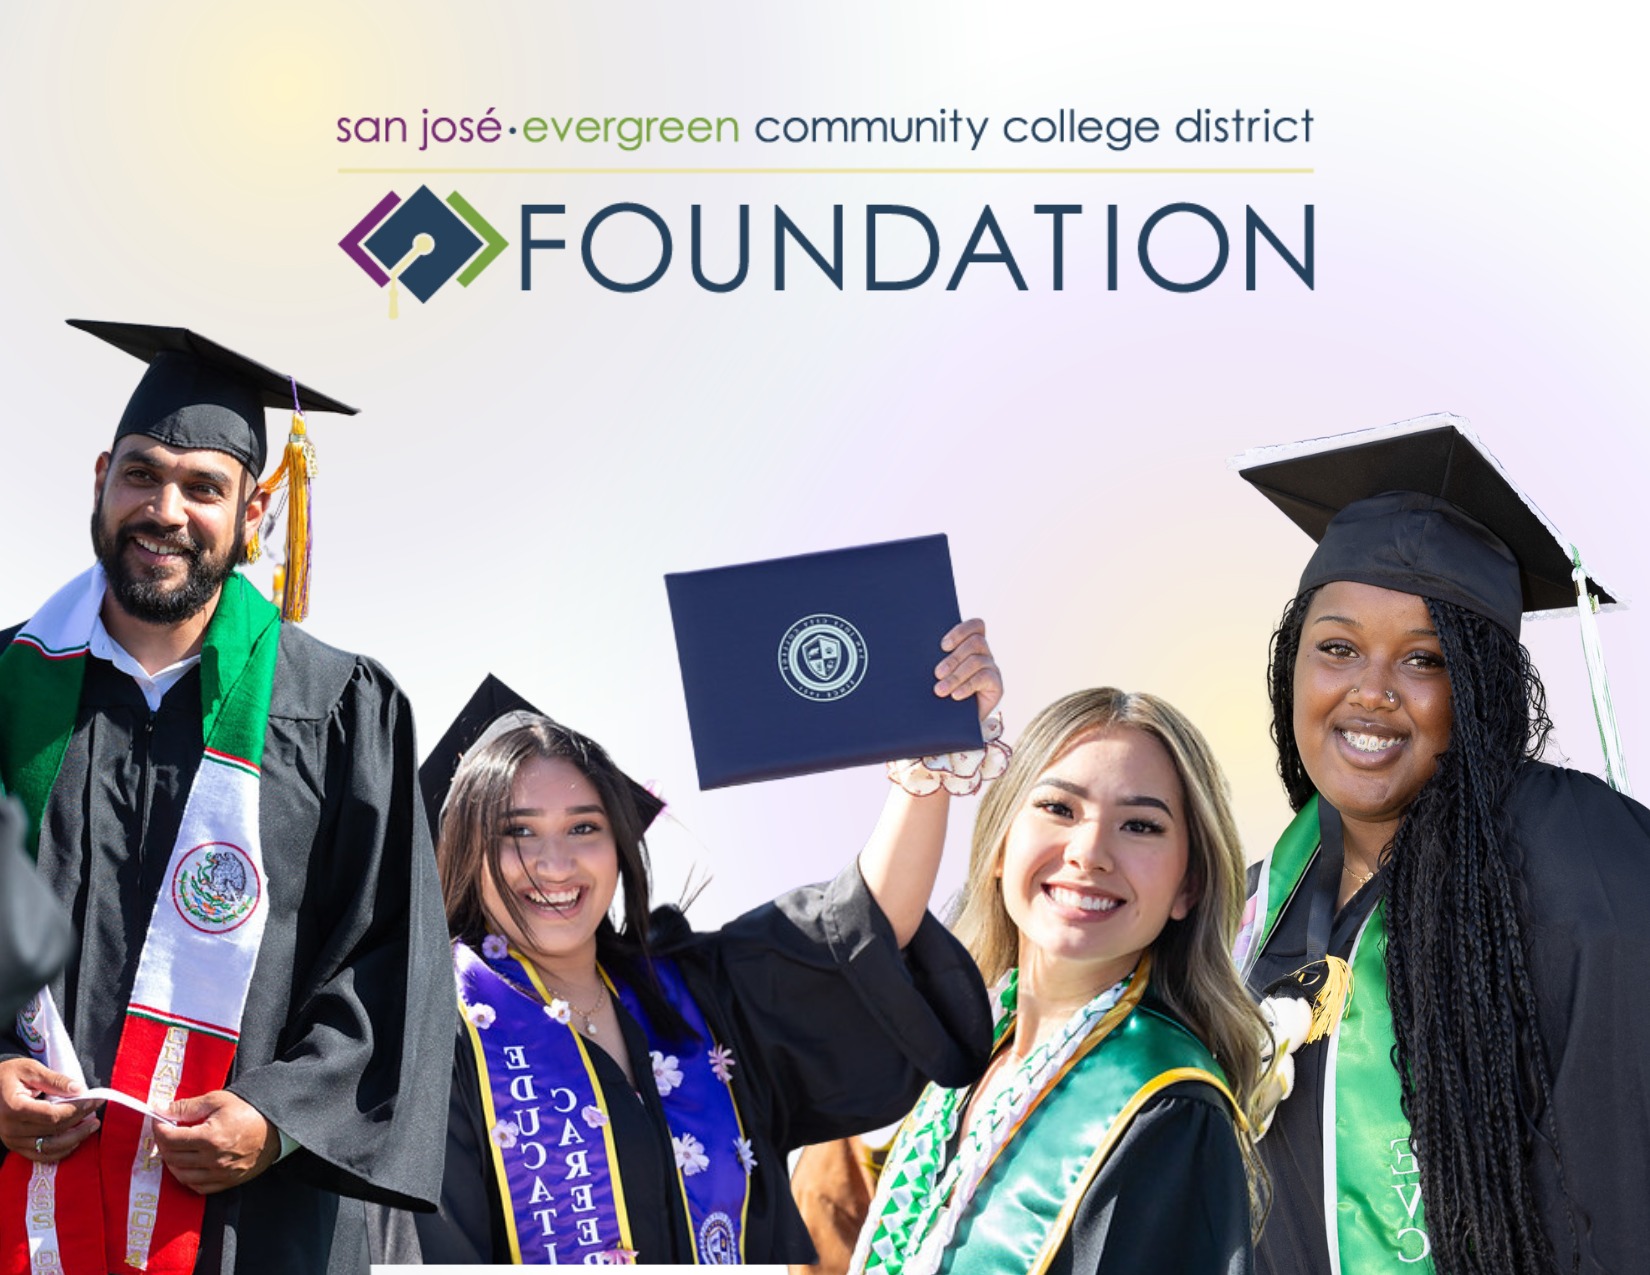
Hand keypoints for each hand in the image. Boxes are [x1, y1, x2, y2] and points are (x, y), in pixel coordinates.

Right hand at [0, 1057, 99, 1162]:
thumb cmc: (9, 1075)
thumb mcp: (31, 1070)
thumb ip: (55, 1080)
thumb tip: (80, 1089)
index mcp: (14, 1108)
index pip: (53, 1115)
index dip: (77, 1109)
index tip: (95, 1100)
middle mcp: (10, 1129)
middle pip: (54, 1131)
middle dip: (80, 1122)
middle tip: (97, 1112)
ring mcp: (12, 1140)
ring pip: (49, 1148)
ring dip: (74, 1139)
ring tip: (91, 1126)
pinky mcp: (15, 1146)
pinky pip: (40, 1156)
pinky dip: (60, 1151)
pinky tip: (76, 1140)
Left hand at [152, 1090, 278, 1194]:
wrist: (276, 1127)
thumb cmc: (248, 1110)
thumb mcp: (217, 1100)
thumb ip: (186, 1106)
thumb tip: (160, 1109)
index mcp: (210, 1137)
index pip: (170, 1139)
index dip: (158, 1129)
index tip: (158, 1121)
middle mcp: (213, 1159)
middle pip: (173, 1157)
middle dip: (164, 1144)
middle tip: (167, 1132)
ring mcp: (220, 1174)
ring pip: (181, 1176)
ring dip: (172, 1162)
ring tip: (176, 1149)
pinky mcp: (227, 1182)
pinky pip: (198, 1187)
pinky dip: (187, 1178)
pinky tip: (189, 1165)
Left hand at [933, 618, 1001, 721]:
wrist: (955, 719)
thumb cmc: (942, 691)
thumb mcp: (938, 673)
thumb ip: (935, 659)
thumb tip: (915, 650)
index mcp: (970, 644)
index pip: (976, 626)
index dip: (961, 631)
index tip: (942, 646)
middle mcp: (983, 653)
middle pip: (975, 643)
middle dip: (953, 658)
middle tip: (937, 674)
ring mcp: (991, 667)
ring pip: (977, 661)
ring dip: (956, 675)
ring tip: (940, 690)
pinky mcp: (996, 684)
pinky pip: (984, 678)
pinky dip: (967, 686)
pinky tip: (956, 695)